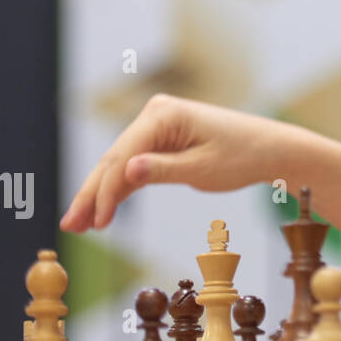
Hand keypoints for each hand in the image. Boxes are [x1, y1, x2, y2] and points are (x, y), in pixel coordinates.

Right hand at [60, 94, 291, 231]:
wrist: (271, 149)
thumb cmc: (243, 156)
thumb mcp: (202, 169)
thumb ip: (162, 170)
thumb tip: (125, 171)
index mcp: (164, 114)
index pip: (123, 156)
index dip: (104, 192)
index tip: (94, 223)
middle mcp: (156, 114)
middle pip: (114, 158)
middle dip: (92, 194)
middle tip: (69, 226)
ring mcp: (158, 125)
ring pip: (120, 163)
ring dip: (100, 194)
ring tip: (77, 225)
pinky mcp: (164, 139)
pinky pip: (136, 165)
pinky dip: (120, 188)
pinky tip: (102, 212)